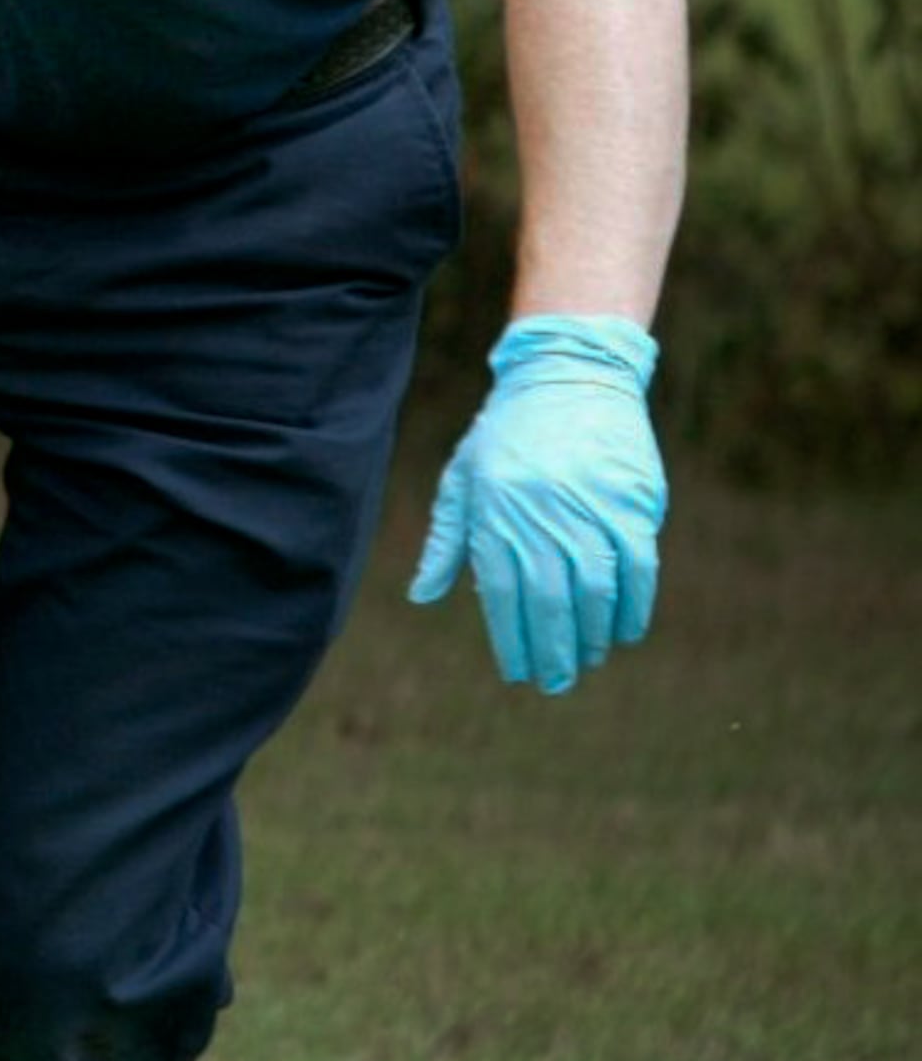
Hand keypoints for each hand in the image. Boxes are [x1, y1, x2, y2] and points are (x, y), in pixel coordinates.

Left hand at [406, 313, 664, 693]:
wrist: (567, 377)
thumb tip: (422, 595)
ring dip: (592, 635)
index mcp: (496, 513)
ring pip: (595, 591)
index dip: (513, 638)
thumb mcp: (463, 479)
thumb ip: (448, 542)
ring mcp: (590, 510)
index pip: (504, 594)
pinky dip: (634, 605)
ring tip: (587, 661)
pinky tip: (625, 630)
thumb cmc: (507, 434)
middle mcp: (542, 516)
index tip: (518, 671)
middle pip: (550, 601)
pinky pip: (638, 568)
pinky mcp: (632, 503)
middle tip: (556, 682)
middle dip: (553, 650)